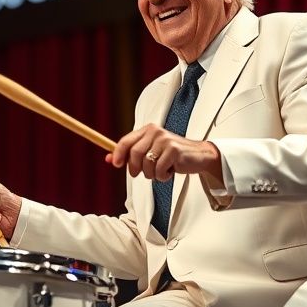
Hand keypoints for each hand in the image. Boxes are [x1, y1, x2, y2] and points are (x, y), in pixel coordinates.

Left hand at [106, 123, 223, 181]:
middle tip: (142, 173)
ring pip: (146, 165)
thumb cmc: (172, 155)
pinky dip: (163, 176)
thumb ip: (130, 154)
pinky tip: (170, 170)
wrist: (198, 155)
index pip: (126, 141)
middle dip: (135, 168)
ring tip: (161, 170)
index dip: (118, 153)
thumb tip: (108, 159)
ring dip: (152, 174)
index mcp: (147, 130)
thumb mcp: (150, 152)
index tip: (115, 164)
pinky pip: (159, 170)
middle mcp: (155, 132)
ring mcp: (165, 140)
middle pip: (134, 154)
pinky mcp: (174, 150)